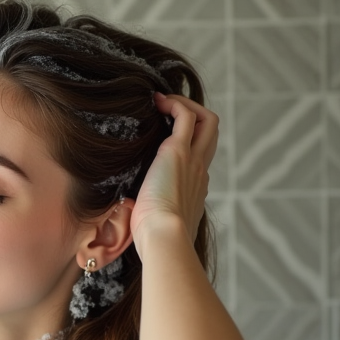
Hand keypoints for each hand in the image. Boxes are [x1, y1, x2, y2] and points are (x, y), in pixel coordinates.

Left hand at [130, 93, 218, 247]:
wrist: (164, 236)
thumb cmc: (154, 236)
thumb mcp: (154, 222)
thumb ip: (146, 213)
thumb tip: (127, 213)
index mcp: (195, 188)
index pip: (200, 158)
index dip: (188, 143)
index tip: (166, 138)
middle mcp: (200, 171)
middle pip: (212, 134)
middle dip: (195, 116)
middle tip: (169, 112)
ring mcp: (193, 159)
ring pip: (207, 119)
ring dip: (185, 105)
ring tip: (162, 103)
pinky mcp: (177, 151)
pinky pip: (185, 115)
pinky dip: (174, 103)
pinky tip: (156, 102)